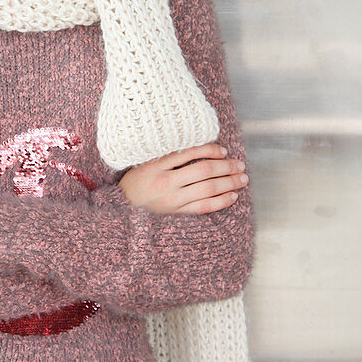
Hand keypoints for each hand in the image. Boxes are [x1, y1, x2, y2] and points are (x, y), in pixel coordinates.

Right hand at [118, 143, 247, 214]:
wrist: (119, 210)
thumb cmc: (132, 184)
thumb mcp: (143, 164)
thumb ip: (165, 156)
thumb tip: (196, 147)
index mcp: (156, 166)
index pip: (190, 153)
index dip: (210, 150)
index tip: (223, 150)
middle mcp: (166, 182)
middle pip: (204, 171)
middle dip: (226, 167)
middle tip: (240, 164)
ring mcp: (172, 200)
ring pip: (207, 189)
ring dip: (229, 182)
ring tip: (242, 178)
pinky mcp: (176, 214)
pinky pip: (204, 207)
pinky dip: (220, 201)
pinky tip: (232, 196)